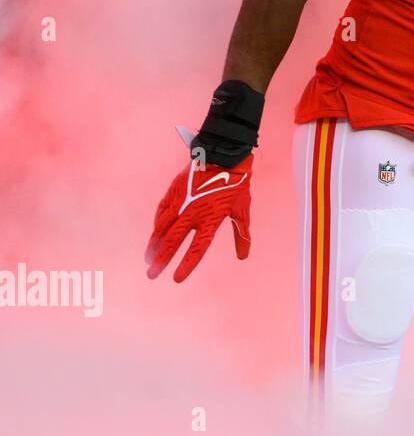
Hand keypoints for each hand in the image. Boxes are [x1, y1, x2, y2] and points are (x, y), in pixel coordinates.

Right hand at [146, 153, 252, 281]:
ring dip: (154, 244)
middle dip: (161, 260)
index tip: (177, 279)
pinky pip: (162, 211)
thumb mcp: (242, 210)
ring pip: (162, 227)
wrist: (224, 156)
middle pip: (173, 241)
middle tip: (151, 275)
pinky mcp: (174, 191)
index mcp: (211, 219)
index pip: (197, 248)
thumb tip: (243, 256)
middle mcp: (193, 213)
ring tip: (148, 259)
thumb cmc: (237, 185)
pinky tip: (156, 233)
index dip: (187, 265)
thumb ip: (242, 234)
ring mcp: (181, 202)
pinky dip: (158, 223)